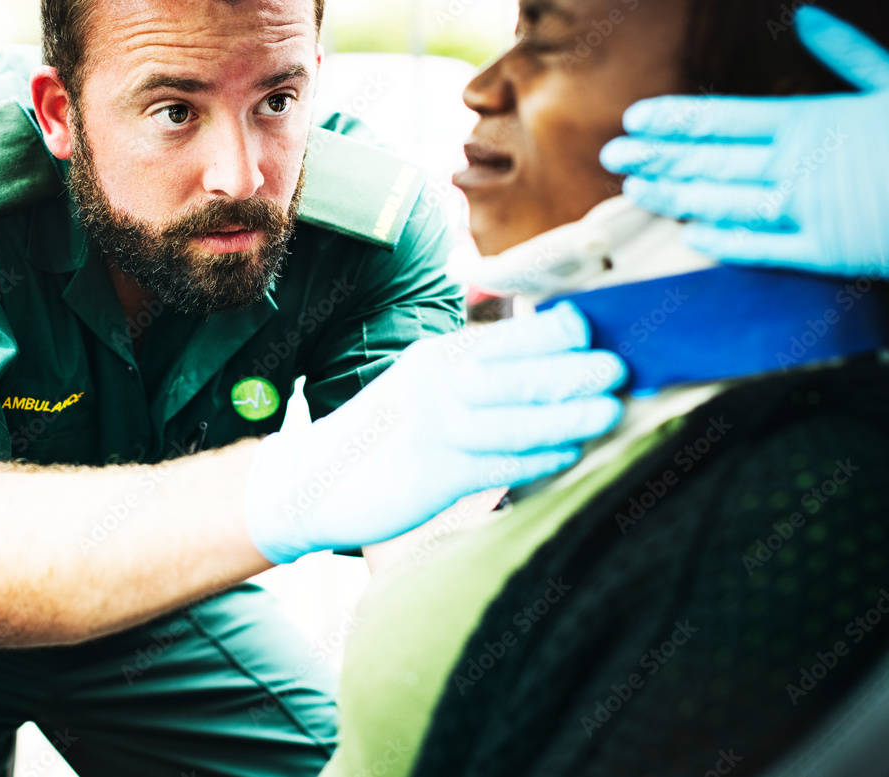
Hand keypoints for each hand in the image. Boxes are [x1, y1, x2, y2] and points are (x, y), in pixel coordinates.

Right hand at [244, 301, 626, 563]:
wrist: (318, 480)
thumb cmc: (390, 433)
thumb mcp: (427, 388)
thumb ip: (480, 376)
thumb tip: (554, 366)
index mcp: (438, 358)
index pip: (502, 337)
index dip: (552, 333)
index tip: (597, 331)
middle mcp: (433, 386)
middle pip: (508, 374)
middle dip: (567, 371)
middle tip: (618, 369)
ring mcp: (430, 431)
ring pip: (506, 421)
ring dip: (562, 415)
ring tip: (608, 412)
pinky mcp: (429, 477)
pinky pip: (492, 466)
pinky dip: (534, 460)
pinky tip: (569, 455)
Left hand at [600, 6, 888, 277]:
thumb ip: (846, 53)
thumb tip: (807, 17)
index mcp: (811, 119)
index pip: (723, 119)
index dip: (674, 122)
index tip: (634, 123)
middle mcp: (798, 163)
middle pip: (711, 161)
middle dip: (658, 159)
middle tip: (612, 159)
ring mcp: (808, 209)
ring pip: (725, 203)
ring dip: (677, 197)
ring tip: (637, 194)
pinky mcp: (824, 250)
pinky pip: (761, 246)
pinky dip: (725, 240)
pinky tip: (691, 237)